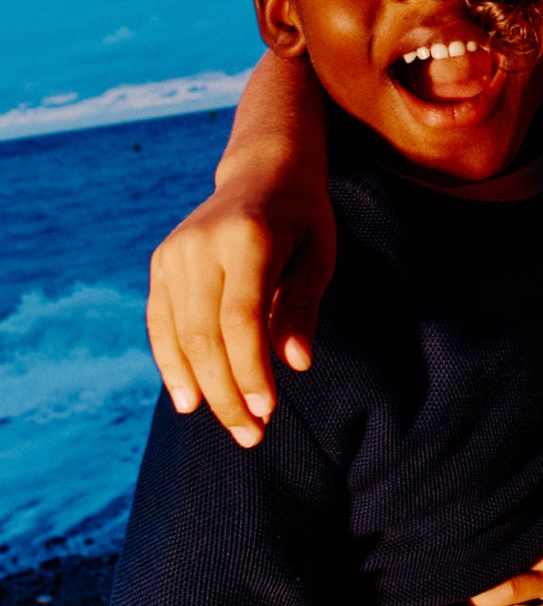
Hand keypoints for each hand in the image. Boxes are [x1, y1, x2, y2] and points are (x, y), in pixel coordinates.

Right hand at [145, 163, 335, 445]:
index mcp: (247, 238)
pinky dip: (172, 364)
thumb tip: (294, 364)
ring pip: (178, 335)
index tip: (267, 410)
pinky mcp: (161, 263)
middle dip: (227, 391)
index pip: (240, 319)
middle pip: (204, 335)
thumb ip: (302, 305)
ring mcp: (174, 254)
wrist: (262, 170)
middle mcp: (201, 245)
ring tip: (234, 425)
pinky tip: (190, 400)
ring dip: (203, 387)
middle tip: (254, 434)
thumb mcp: (319, 253)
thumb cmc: (303, 217)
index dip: (250, 370)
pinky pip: (160, 324)